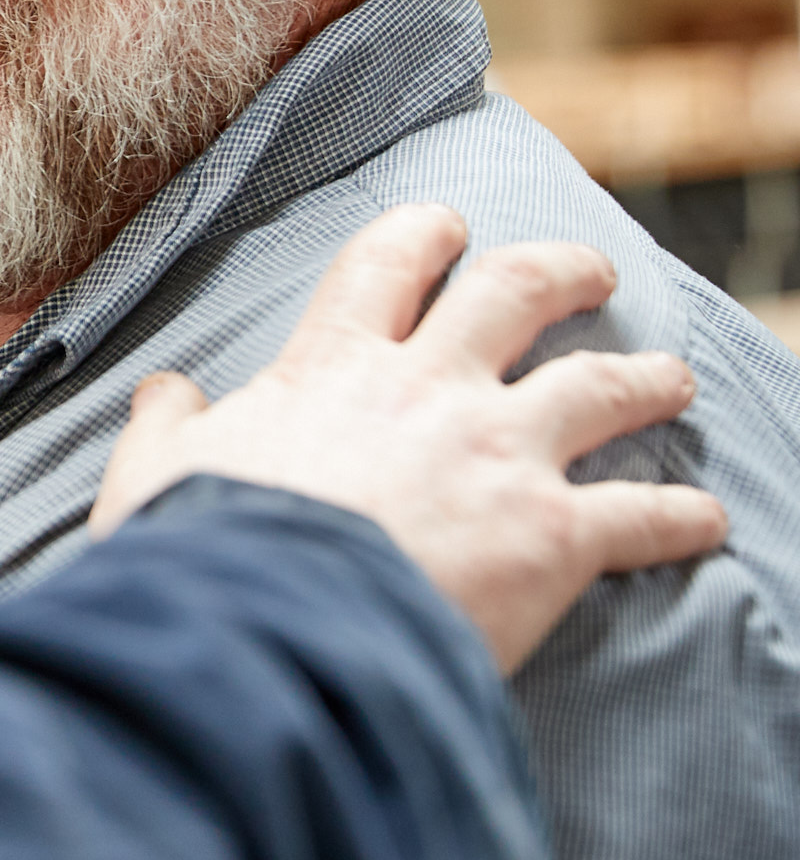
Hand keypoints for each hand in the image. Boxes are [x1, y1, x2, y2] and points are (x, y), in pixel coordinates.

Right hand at [88, 203, 728, 670]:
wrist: (273, 630)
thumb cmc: (205, 551)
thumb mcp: (153, 473)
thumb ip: (167, 426)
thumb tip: (166, 391)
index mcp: (333, 368)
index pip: (388, 265)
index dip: (424, 235)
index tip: (448, 229)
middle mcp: (430, 389)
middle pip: (518, 294)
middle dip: (563, 274)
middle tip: (590, 273)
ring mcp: (500, 454)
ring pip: (602, 385)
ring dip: (647, 378)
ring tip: (674, 378)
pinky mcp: (554, 537)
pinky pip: (643, 515)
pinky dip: (682, 519)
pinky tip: (706, 524)